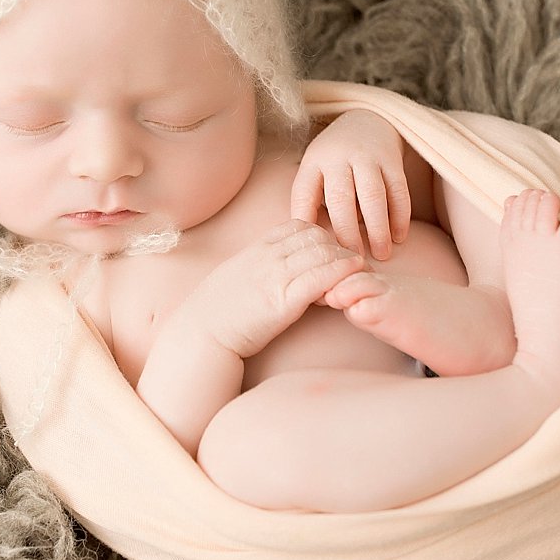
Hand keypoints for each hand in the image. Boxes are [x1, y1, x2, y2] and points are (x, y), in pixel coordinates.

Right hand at [184, 220, 365, 357]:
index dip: (320, 235)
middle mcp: (267, 256)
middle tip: (350, 264)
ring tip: (358, 272)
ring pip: (323, 252)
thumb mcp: (238, 275)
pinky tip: (352, 279)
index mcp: (257, 248)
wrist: (201, 334)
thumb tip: (280, 262)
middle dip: (338, 246)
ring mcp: (275, 275)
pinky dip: (341, 274)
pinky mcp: (283, 300)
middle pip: (316, 235)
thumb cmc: (218, 311)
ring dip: (345, 260)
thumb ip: (261, 264)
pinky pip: (321, 277)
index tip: (330, 252)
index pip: (298, 225)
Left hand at [291, 109, 410, 258]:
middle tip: (352, 258)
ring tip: (381, 254)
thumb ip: (310, 201)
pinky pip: (398, 190)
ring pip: (373, 195)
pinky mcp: (392, 160)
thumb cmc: (336, 159)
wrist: (368, 119)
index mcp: (314, 161)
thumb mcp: (315, 170)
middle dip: (346, 232)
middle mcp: (339, 157)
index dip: (304, 220)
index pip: (303, 192)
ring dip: (378, 228)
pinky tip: (399, 236)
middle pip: (340, 197)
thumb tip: (309, 242)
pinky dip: (400, 215)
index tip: (313, 247)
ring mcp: (367, 157)